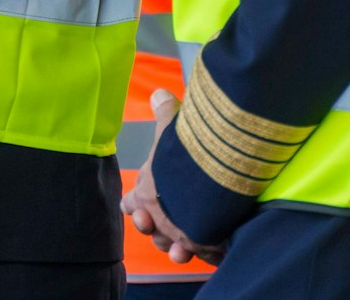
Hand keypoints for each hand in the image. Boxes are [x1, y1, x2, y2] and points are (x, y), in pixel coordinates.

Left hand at [121, 89, 225, 266]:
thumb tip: (159, 94)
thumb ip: (165, 114)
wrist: (215, 177)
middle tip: (164, 219)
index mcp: (146, 192)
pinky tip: (217, 246)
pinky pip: (207, 255)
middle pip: (152, 229)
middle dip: (156, 226)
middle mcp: (160, 217)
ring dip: (178, 245)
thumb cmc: (187, 152)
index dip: (136, 203)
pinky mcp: (208, 246)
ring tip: (183, 243)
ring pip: (173, 247)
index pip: (132, 203)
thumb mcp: (172, 127)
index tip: (141, 204)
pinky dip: (210, 253)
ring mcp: (182, 235)